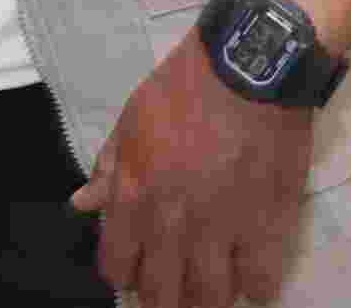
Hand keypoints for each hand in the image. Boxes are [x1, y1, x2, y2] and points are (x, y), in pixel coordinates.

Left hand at [70, 29, 312, 307]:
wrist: (249, 66)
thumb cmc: (185, 87)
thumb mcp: (131, 118)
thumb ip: (109, 166)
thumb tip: (83, 203)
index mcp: (133, 193)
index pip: (116, 264)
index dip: (123, 273)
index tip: (134, 269)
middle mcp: (172, 221)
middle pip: (161, 293)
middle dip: (162, 300)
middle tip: (172, 291)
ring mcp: (221, 229)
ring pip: (209, 297)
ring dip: (207, 300)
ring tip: (210, 292)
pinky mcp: (267, 225)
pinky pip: (259, 281)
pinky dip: (254, 288)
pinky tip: (251, 279)